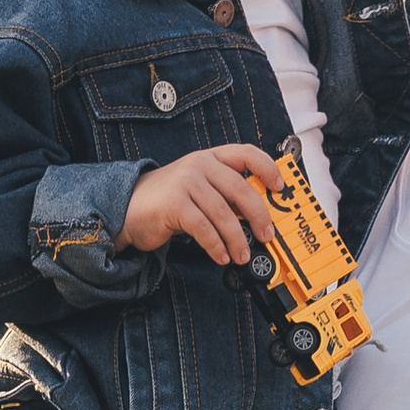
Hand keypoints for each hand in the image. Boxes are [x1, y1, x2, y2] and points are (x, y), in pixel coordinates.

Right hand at [121, 145, 278, 264]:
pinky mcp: (174, 204)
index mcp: (210, 157)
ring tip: (242, 255)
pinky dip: (216, 246)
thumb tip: (259, 216)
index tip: (280, 188)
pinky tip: (221, 256)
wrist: (128, 207)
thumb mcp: (200, 187)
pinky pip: (204, 228)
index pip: (246, 153)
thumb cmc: (169, 201)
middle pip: (241, 189)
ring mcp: (186, 182)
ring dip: (237, 239)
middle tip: (267, 235)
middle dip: (259, 216)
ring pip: (224, 213)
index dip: (267, 168)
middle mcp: (199, 165)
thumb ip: (225, 193)